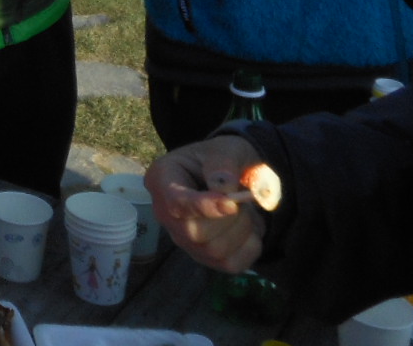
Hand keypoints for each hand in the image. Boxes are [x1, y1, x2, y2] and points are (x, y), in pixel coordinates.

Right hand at [147, 135, 268, 272]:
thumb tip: (224, 186)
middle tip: (243, 197)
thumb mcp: (225, 148)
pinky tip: (247, 227)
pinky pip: (232, 264)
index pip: (175, 202)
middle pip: (195, 233)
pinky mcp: (205, 258)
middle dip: (230, 218)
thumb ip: (223, 162)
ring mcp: (184, 240)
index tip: (231, 204)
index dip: (203, 207)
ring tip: (244, 210)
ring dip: (243, 229)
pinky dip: (250, 245)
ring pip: (215, 251)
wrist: (234, 178)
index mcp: (162, 179)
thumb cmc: (222, 160)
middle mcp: (166, 215)